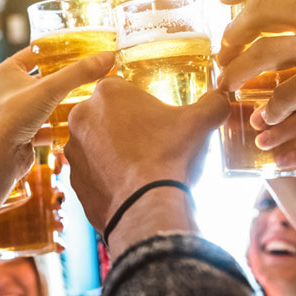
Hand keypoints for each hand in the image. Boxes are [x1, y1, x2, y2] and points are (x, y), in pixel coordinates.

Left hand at [0, 47, 114, 177]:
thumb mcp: (49, 89)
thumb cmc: (12, 117)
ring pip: (48, 103)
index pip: (37, 52)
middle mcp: (11, 90)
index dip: (58, 49)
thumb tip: (107, 57)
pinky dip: (62, 126)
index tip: (81, 48)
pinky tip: (79, 124)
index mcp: (9, 71)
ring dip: (66, 102)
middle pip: (45, 78)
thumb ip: (79, 73)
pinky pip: (48, 126)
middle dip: (67, 78)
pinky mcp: (25, 133)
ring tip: (91, 96)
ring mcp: (18, 112)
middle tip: (91, 73)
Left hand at [65, 77, 229, 233]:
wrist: (146, 206)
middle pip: (107, 115)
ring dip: (113, 151)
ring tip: (141, 166)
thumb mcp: (200, 122)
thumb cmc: (169, 156)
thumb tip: (221, 98)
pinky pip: (93, 172)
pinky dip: (108, 177)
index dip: (142, 103)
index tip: (155, 119)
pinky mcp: (73, 179)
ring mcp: (74, 150)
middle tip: (151, 143)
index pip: (123, 88)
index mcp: (108, 93)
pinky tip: (130, 185)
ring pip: (97, 144)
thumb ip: (212, 103)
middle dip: (125, 126)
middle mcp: (82, 116)